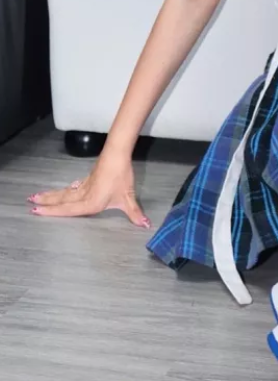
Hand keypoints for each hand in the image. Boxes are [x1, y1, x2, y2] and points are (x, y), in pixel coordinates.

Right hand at [28, 153, 150, 227]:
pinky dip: (66, 190)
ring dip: (52, 195)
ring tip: (37, 196)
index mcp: (91, 202)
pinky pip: (73, 187)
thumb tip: (145, 225)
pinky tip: (66, 189)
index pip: (68, 210)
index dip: (52, 212)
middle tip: (30, 204)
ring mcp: (85, 186)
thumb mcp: (128, 198)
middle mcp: (84, 195)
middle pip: (62, 200)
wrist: (117, 155)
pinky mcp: (89, 179)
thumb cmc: (121, 176)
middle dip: (46, 203)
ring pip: (65, 193)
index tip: (36, 212)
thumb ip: (135, 213)